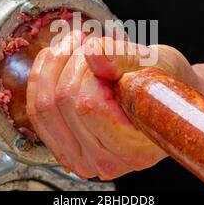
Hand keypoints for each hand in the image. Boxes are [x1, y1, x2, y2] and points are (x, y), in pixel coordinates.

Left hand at [26, 31, 203, 179]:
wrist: (165, 100)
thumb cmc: (166, 85)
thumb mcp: (156, 63)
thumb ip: (123, 58)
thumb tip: (93, 52)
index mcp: (133, 149)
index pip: (88, 105)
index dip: (89, 70)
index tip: (103, 51)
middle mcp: (105, 162)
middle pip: (61, 104)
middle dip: (71, 62)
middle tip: (89, 42)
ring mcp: (82, 158)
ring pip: (42, 108)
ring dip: (53, 67)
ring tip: (74, 46)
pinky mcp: (65, 148)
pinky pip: (37, 114)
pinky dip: (41, 79)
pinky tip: (57, 59)